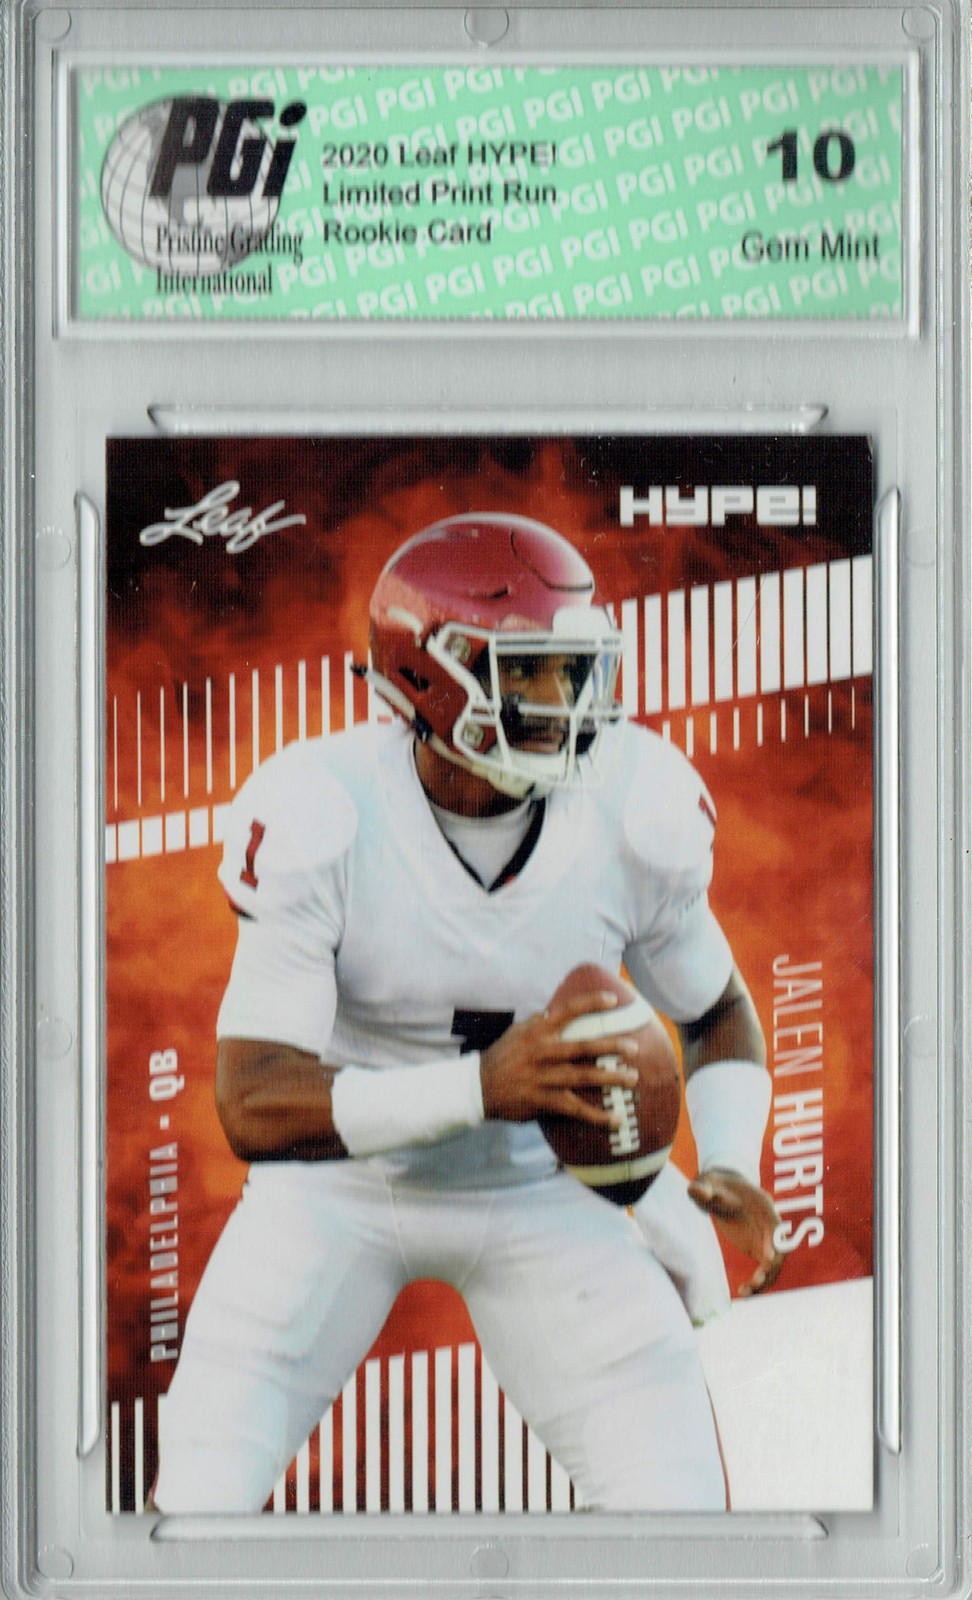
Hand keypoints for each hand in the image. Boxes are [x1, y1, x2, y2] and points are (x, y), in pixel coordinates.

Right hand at [480, 992, 639, 1126]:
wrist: (478, 1088)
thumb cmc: (502, 1057)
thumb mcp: (517, 1032)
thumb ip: (538, 1022)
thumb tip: (556, 1010)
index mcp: (537, 1031)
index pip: (567, 1011)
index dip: (590, 1003)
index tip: (613, 1000)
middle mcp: (542, 1052)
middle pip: (582, 1047)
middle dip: (610, 1047)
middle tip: (633, 1048)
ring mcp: (543, 1077)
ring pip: (583, 1077)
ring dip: (610, 1078)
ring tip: (632, 1078)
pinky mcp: (542, 1101)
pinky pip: (575, 1109)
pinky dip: (597, 1116)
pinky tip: (616, 1119)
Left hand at [687, 1168, 784, 1297]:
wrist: (719, 1190)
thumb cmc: (714, 1185)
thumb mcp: (707, 1184)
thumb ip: (703, 1188)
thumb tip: (697, 1191)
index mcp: (762, 1204)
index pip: (774, 1224)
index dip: (774, 1241)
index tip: (768, 1257)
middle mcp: (769, 1223)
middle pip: (779, 1247)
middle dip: (771, 1265)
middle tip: (757, 1280)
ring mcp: (766, 1238)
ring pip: (774, 1264)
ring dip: (765, 1279)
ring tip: (746, 1292)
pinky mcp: (758, 1249)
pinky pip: (764, 1270)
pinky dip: (757, 1283)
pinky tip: (743, 1293)